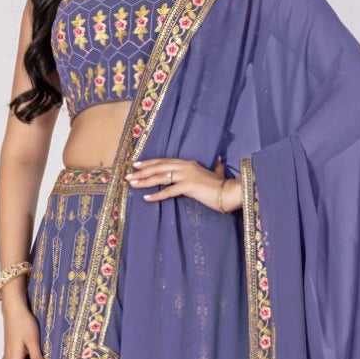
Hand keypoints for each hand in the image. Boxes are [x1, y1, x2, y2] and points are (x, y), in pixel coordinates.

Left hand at [125, 155, 241, 212]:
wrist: (230, 192)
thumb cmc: (222, 185)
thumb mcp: (216, 173)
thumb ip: (215, 167)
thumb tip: (220, 160)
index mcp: (188, 163)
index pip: (164, 161)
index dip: (150, 163)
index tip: (137, 165)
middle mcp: (185, 166)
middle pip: (159, 167)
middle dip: (142, 171)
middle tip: (129, 176)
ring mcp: (187, 175)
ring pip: (161, 177)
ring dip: (145, 181)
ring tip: (133, 184)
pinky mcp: (189, 186)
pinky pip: (169, 191)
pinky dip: (157, 195)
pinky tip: (147, 198)